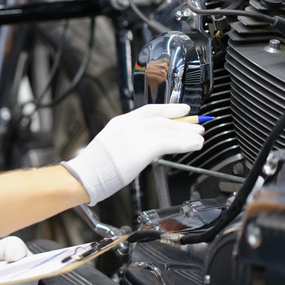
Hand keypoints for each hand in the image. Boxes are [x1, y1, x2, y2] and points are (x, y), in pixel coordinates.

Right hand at [62, 104, 204, 205]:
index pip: (149, 110)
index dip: (169, 109)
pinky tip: (194, 145)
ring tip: (200, 136)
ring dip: (187, 132)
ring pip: (168, 129)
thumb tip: (143, 148)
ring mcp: (135, 135)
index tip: (182, 109)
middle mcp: (129, 125)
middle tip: (197, 124)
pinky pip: (170, 142)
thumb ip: (127, 142)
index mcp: (120, 122)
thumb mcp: (110, 146)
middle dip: (182, 121)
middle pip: (162, 118)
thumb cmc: (94, 168)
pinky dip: (185, 143)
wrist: (85, 175)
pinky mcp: (143, 148)